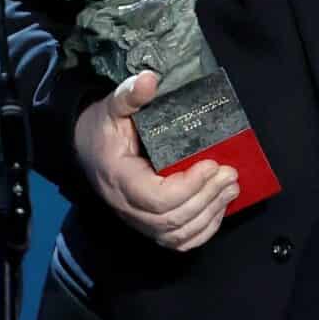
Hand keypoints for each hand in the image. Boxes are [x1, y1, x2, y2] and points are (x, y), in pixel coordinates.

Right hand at [73, 71, 237, 250]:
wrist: (86, 148)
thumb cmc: (103, 128)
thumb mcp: (112, 107)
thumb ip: (130, 95)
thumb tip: (149, 79)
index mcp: (119, 178)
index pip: (156, 197)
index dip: (188, 186)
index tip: (212, 164)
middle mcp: (126, 206)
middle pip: (171, 219)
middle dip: (207, 197)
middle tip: (231, 174)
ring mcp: (138, 219)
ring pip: (177, 234)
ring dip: (210, 213)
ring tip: (232, 188)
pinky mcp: (149, 224)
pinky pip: (178, 240)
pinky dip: (203, 230)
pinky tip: (220, 209)